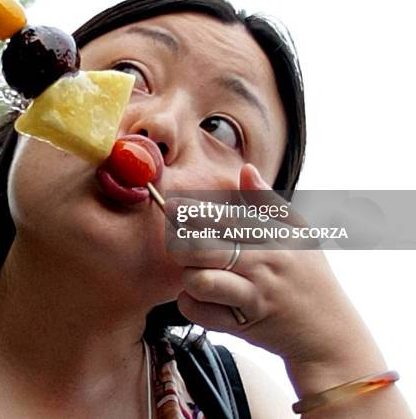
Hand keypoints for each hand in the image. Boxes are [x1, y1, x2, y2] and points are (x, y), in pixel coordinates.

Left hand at [166, 164, 382, 376]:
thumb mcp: (299, 232)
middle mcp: (260, 263)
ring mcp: (252, 295)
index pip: (222, 218)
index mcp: (271, 236)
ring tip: (196, 274)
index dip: (191, 211)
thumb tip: (246, 168)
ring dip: (187, 277)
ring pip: (198, 280)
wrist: (331, 334)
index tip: (170, 205)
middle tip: (177, 245)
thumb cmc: (310, 276)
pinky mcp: (243, 324)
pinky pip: (200, 312)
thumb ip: (267, 201)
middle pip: (200, 247)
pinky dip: (192, 305)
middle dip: (178, 244)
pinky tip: (202, 298)